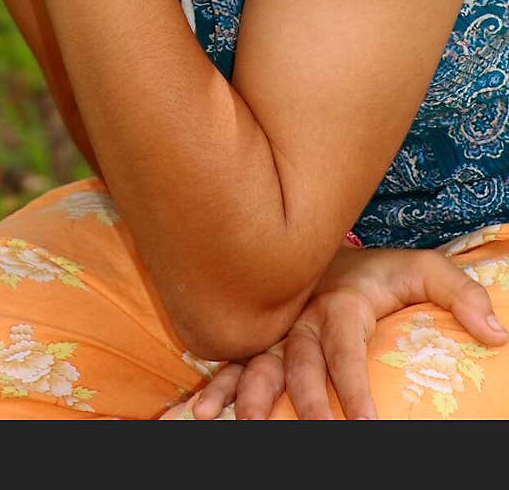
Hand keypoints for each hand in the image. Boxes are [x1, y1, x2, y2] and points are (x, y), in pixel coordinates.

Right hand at [163, 243, 507, 419]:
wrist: (321, 241)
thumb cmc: (381, 271)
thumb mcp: (425, 269)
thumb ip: (460, 293)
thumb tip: (497, 333)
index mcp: (342, 305)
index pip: (346, 352)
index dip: (353, 388)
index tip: (365, 426)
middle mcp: (302, 318)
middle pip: (297, 363)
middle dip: (301, 401)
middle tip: (305, 433)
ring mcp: (276, 329)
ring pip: (254, 364)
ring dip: (240, 395)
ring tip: (232, 424)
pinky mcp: (259, 338)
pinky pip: (230, 363)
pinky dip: (210, 387)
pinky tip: (196, 413)